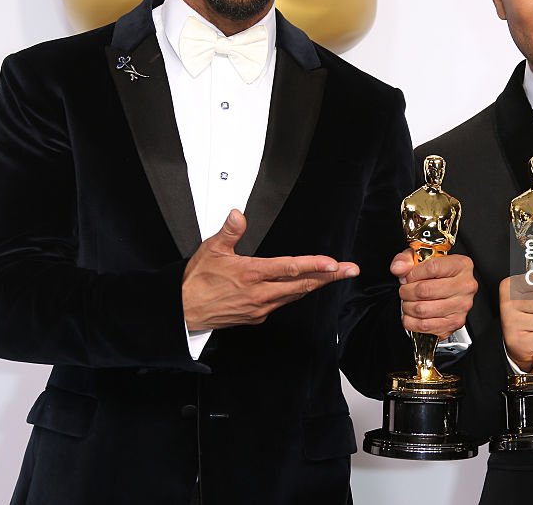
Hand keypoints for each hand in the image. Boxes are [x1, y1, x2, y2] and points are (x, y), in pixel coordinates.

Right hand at [182, 210, 358, 329]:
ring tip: (335, 275)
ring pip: (295, 294)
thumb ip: (229, 231)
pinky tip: (304, 287)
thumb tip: (237, 214)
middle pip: (302, 284)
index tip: (334, 263)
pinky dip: (295, 293)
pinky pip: (282, 303)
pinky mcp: (257, 316)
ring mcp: (260, 307)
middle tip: (350, 270)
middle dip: (329, 276)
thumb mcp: (211, 249)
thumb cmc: (196, 281)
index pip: (290, 268)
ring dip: (316, 285)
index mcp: (251, 274)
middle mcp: (259, 293)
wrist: (182, 312)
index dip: (315, 265)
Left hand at [391, 249, 476, 339]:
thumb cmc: (437, 272)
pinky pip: (425, 325)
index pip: (432, 268)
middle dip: (407, 291)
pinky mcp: (454, 322)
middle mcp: (465, 286)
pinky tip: (411, 314)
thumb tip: (398, 268)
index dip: (413, 274)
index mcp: (461, 265)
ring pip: (423, 310)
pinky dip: (411, 321)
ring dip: (408, 306)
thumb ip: (406, 260)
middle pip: (425, 290)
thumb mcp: (421, 257)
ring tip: (408, 301)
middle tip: (404, 290)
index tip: (407, 277)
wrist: (449, 286)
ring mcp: (461, 306)